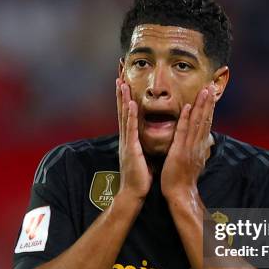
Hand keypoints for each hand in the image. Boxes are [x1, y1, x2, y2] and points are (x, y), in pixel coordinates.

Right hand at [116, 78, 151, 200]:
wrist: (133, 194)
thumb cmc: (140, 177)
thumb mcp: (143, 156)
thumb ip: (143, 145)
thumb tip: (149, 138)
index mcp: (130, 139)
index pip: (127, 114)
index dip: (125, 98)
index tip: (125, 83)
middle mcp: (126, 138)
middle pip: (122, 111)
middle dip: (121, 93)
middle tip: (119, 75)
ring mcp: (126, 143)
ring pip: (124, 116)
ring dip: (123, 99)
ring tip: (122, 83)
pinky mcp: (131, 149)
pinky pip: (131, 129)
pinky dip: (130, 116)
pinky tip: (130, 104)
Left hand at [161, 85, 216, 200]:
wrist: (180, 194)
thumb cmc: (183, 179)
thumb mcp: (194, 161)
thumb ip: (198, 149)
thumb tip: (205, 142)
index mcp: (199, 146)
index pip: (206, 123)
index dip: (209, 108)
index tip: (212, 94)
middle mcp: (198, 144)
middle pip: (205, 119)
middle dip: (209, 102)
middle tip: (212, 85)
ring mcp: (190, 147)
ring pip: (197, 122)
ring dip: (202, 105)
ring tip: (205, 90)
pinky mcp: (180, 151)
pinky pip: (183, 132)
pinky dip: (186, 119)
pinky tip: (189, 107)